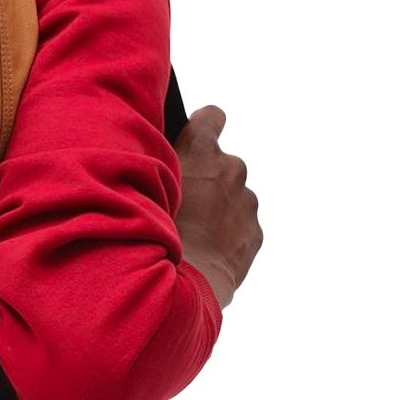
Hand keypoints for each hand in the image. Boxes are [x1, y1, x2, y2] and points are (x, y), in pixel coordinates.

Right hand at [174, 105, 262, 309]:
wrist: (182, 283)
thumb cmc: (155, 233)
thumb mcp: (144, 187)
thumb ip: (158, 163)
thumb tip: (160, 158)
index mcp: (203, 152)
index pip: (212, 117)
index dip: (203, 126)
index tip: (195, 137)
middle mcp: (231, 170)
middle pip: (221, 164)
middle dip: (207, 179)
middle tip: (182, 203)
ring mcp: (246, 202)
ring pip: (232, 197)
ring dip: (217, 208)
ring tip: (192, 233)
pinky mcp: (255, 233)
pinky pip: (240, 226)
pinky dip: (226, 234)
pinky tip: (205, 249)